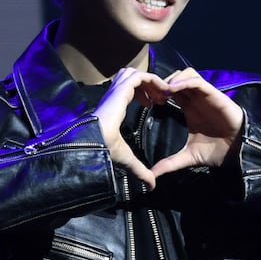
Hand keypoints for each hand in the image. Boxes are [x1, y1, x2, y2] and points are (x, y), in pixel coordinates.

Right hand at [94, 67, 169, 189]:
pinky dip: (154, 80)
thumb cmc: (106, 149)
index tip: (155, 104)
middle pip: (132, 77)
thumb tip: (151, 186)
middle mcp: (113, 94)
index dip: (143, 94)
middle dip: (149, 84)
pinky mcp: (122, 88)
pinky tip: (164, 91)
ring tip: (164, 92)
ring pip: (137, 73)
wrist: (96, 142)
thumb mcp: (128, 159)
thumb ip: (141, 170)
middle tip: (161, 97)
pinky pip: (142, 76)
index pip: (128, 90)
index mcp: (113, 106)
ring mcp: (117, 89)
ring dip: (152, 80)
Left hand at [151, 68, 243, 177]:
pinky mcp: (214, 94)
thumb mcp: (188, 157)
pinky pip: (198, 81)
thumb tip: (152, 175)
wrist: (237, 152)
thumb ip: (170, 163)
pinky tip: (173, 90)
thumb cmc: (216, 151)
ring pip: (187, 74)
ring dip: (173, 79)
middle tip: (154, 95)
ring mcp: (205, 95)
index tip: (149, 102)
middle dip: (163, 83)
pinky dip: (184, 82)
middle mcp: (196, 99)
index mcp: (189, 108)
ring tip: (163, 92)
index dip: (159, 92)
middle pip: (176, 78)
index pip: (171, 91)